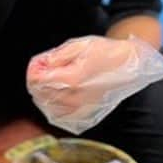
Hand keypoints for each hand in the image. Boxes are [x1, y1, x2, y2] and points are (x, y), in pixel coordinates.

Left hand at [26, 35, 162, 133]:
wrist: (129, 65)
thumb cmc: (106, 52)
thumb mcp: (79, 45)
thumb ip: (57, 56)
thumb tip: (42, 65)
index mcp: (72, 79)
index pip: (39, 80)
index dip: (33, 70)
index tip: (37, 63)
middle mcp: (76, 97)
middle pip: (41, 94)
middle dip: (36, 80)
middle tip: (42, 69)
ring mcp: (81, 108)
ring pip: (48, 107)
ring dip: (43, 94)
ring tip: (50, 80)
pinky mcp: (86, 114)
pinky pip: (61, 117)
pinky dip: (54, 107)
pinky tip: (57, 96)